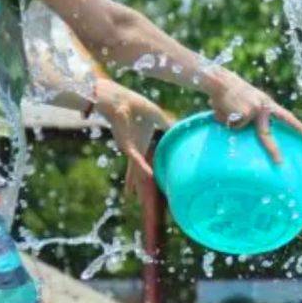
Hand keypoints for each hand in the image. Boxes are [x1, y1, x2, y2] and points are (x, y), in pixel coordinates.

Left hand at [94, 79, 173, 195]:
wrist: (121, 102)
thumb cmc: (135, 106)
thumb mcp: (156, 116)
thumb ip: (167, 123)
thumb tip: (180, 126)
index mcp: (140, 143)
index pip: (144, 162)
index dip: (144, 173)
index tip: (147, 182)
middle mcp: (135, 149)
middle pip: (137, 171)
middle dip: (137, 186)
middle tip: (138, 200)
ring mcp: (131, 150)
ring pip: (135, 171)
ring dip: (137, 185)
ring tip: (136, 200)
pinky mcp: (128, 147)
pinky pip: (138, 160)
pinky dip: (144, 168)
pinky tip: (150, 177)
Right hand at [208, 72, 301, 162]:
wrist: (220, 81)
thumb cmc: (231, 94)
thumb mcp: (247, 101)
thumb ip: (251, 115)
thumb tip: (245, 127)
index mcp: (266, 104)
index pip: (285, 116)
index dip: (296, 126)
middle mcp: (264, 107)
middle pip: (265, 135)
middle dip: (272, 150)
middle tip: (279, 163)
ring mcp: (255, 111)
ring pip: (240, 128)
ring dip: (231, 121)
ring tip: (226, 108)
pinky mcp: (244, 114)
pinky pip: (233, 126)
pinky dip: (226, 121)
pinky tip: (224, 109)